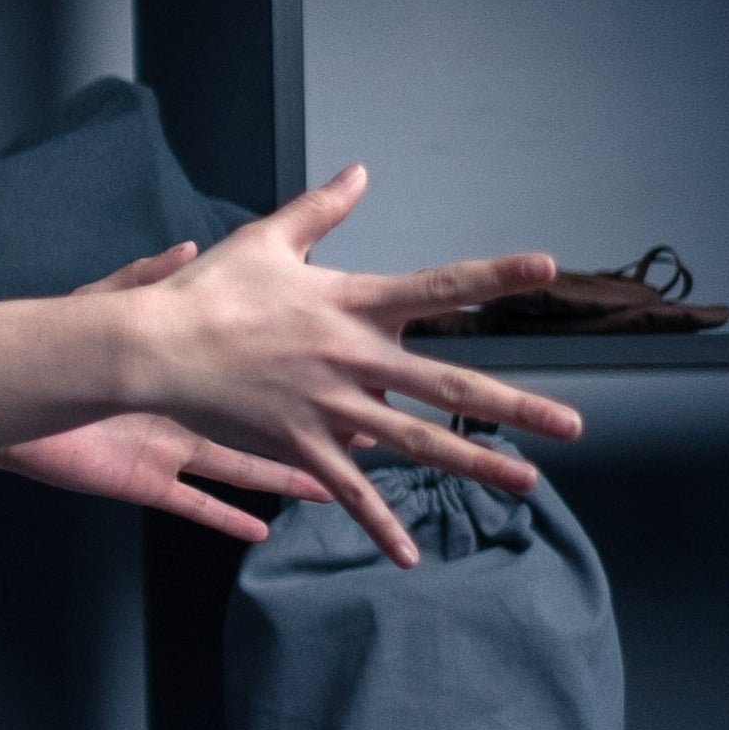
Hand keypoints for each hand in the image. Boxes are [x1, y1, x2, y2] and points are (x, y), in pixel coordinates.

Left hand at [0, 244, 331, 541]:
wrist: (15, 397)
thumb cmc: (59, 349)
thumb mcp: (107, 303)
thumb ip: (146, 276)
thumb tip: (187, 244)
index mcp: (185, 373)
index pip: (252, 371)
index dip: (296, 370)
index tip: (340, 367)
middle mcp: (186, 416)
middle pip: (262, 426)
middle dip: (310, 428)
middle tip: (364, 434)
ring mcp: (168, 453)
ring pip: (240, 470)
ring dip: (283, 479)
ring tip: (331, 487)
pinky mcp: (144, 484)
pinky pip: (194, 506)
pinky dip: (225, 520)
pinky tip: (261, 530)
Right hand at [107, 167, 579, 566]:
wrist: (154, 347)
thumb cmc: (206, 292)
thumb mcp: (266, 240)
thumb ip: (320, 210)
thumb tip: (360, 174)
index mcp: (351, 302)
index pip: (438, 286)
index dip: (493, 278)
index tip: (547, 269)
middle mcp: (353, 358)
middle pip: (450, 386)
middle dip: (515, 407)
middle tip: (574, 425)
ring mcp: (330, 408)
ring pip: (416, 442)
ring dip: (475, 465)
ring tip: (528, 482)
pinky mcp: (299, 445)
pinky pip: (349, 491)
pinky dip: (380, 524)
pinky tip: (411, 556)